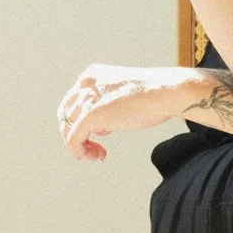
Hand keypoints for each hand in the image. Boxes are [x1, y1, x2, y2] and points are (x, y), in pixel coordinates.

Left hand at [57, 64, 199, 160]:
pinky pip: (73, 137)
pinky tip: (94, 156)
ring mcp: (87, 98)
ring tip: (97, 155)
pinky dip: (78, 150)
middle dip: (76, 135)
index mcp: (92, 76)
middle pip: (66, 115)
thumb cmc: (153, 95)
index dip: (80, 122)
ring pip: (67, 127)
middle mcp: (85, 84)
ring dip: (80, 146)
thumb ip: (108, 106)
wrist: (166, 92)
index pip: (73, 102)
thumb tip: (100, 127)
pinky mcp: (91, 114)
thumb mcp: (123, 96)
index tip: (99, 137)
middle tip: (93, 150)